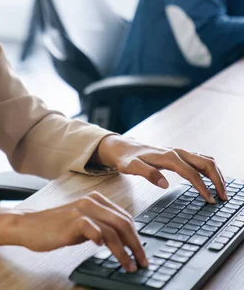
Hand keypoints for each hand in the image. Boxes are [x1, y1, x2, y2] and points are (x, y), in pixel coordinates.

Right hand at [0, 192, 147, 271]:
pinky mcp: (72, 221)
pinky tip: (102, 249)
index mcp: (96, 200)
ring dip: (124, 251)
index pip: (125, 218)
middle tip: (142, 263)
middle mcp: (91, 201)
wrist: (30, 225)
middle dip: (136, 245)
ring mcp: (82, 210)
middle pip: (123, 223)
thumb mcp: (83, 223)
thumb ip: (101, 226)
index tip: (142, 254)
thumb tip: (123, 242)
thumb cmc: (56, 227)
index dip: (137, 237)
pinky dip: (101, 240)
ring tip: (128, 265)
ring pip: (112, 229)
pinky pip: (93, 229)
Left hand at [96, 135, 227, 202]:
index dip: (202, 187)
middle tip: (223, 197)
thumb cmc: (127, 159)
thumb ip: (147, 174)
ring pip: (205, 160)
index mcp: (167, 156)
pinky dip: (210, 169)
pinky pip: (200, 159)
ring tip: (222, 191)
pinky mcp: (179, 154)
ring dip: (217, 174)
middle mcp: (176, 152)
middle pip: (205, 163)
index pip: (191, 173)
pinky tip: (212, 180)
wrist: (123, 147)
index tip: (210, 200)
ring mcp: (179, 152)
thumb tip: (165, 184)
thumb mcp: (131, 167)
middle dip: (217, 180)